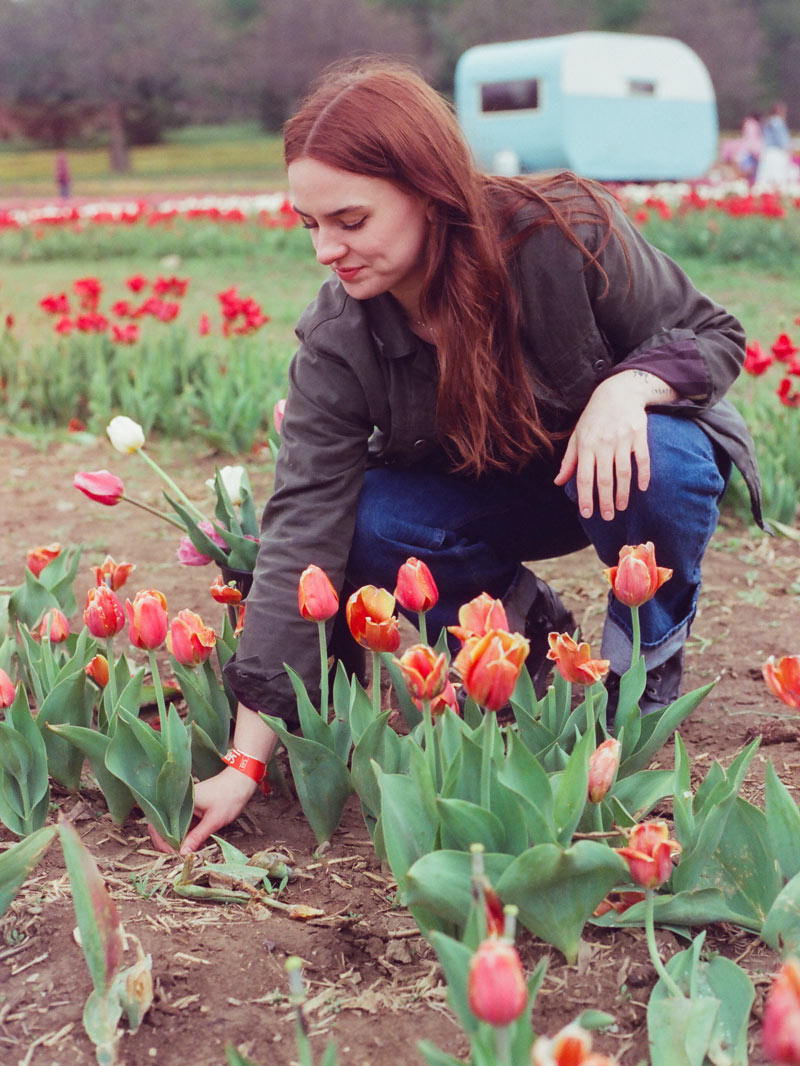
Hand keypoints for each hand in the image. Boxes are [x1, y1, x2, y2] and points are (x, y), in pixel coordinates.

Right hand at [147, 767, 258, 854]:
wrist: (241, 781)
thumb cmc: (229, 796)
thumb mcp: (214, 820)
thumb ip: (197, 837)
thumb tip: (182, 854)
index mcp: (179, 802)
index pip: (159, 824)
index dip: (162, 841)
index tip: (173, 854)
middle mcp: (178, 803)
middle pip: (164, 827)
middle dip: (169, 843)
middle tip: (180, 856)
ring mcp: (185, 806)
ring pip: (175, 828)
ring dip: (179, 841)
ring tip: (189, 851)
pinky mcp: (192, 810)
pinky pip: (184, 825)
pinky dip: (187, 835)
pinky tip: (195, 843)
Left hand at [554, 372, 657, 519]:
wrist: (618, 392)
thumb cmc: (594, 417)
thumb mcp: (577, 436)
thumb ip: (569, 460)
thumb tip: (558, 482)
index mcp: (586, 445)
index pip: (584, 477)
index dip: (585, 498)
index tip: (587, 514)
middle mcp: (603, 444)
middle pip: (604, 479)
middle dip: (605, 501)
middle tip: (607, 517)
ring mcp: (622, 440)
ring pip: (623, 473)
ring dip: (623, 493)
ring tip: (621, 507)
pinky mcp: (639, 436)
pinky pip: (642, 459)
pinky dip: (643, 475)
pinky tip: (642, 488)